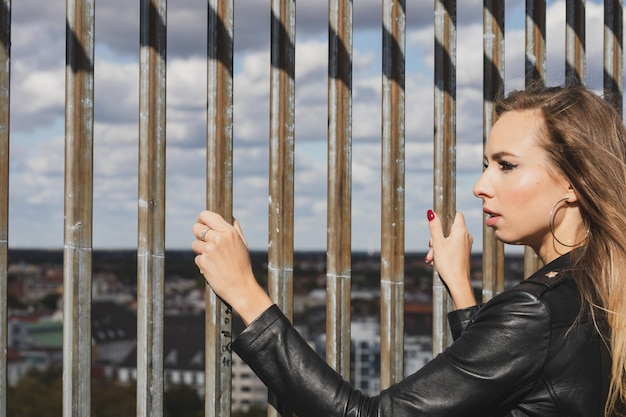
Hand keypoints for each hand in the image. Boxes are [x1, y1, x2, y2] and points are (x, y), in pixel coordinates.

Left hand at [191, 210, 272, 324]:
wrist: (241, 287)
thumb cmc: (243, 265)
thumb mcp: (243, 244)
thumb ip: (235, 228)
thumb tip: (229, 217)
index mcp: (228, 231)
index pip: (206, 215)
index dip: (202, 219)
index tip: (202, 223)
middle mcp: (218, 238)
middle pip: (196, 228)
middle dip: (199, 235)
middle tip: (207, 243)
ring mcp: (209, 250)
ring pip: (195, 244)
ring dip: (201, 250)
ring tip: (214, 259)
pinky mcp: (202, 262)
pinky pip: (197, 257)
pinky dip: (203, 262)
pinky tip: (213, 268)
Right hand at [425, 210, 475, 308]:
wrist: (458, 282)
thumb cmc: (448, 263)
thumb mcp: (437, 243)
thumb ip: (434, 226)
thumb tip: (431, 212)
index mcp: (461, 231)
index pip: (456, 214)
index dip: (446, 217)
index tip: (437, 224)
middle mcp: (466, 236)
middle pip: (449, 229)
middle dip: (437, 237)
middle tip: (431, 246)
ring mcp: (465, 245)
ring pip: (449, 239)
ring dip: (438, 246)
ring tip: (431, 257)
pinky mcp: (464, 253)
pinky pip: (452, 247)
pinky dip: (443, 251)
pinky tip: (436, 261)